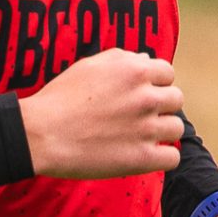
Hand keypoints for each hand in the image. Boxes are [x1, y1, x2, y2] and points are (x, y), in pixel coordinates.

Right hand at [19, 51, 183, 179]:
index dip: (155, 84)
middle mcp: (145, 97)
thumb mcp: (89, 65)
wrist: (41, 134)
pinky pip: (172, 157)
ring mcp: (146, 128)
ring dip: (161, 131)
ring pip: (176, 127)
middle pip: (175, 99)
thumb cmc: (60, 98)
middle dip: (160, 106)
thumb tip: (146, 59)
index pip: (167, 73)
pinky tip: (145, 155)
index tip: (139, 95)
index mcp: (135, 71)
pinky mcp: (142, 158)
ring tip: (139, 136)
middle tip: (137, 117)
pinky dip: (162, 157)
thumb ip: (123, 59)